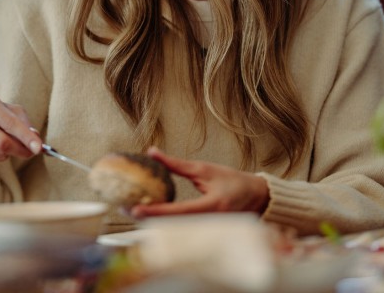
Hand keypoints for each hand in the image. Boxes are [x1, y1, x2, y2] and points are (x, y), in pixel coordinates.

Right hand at [0, 94, 41, 162]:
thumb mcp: (12, 112)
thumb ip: (25, 124)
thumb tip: (35, 137)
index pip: (9, 122)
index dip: (26, 136)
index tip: (38, 148)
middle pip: (2, 141)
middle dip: (20, 149)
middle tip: (31, 152)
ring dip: (11, 152)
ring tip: (13, 144)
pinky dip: (0, 156)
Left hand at [130, 146, 269, 218]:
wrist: (256, 197)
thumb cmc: (232, 181)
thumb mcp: (204, 169)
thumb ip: (177, 165)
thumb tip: (152, 153)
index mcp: (211, 206)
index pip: (178, 212)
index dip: (156, 212)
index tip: (136, 209)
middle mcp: (210, 222)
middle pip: (174, 226)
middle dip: (150, 219)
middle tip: (127, 209)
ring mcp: (209, 230)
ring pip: (177, 230)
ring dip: (156, 222)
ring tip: (133, 211)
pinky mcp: (206, 231)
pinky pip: (183, 229)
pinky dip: (167, 222)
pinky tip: (152, 215)